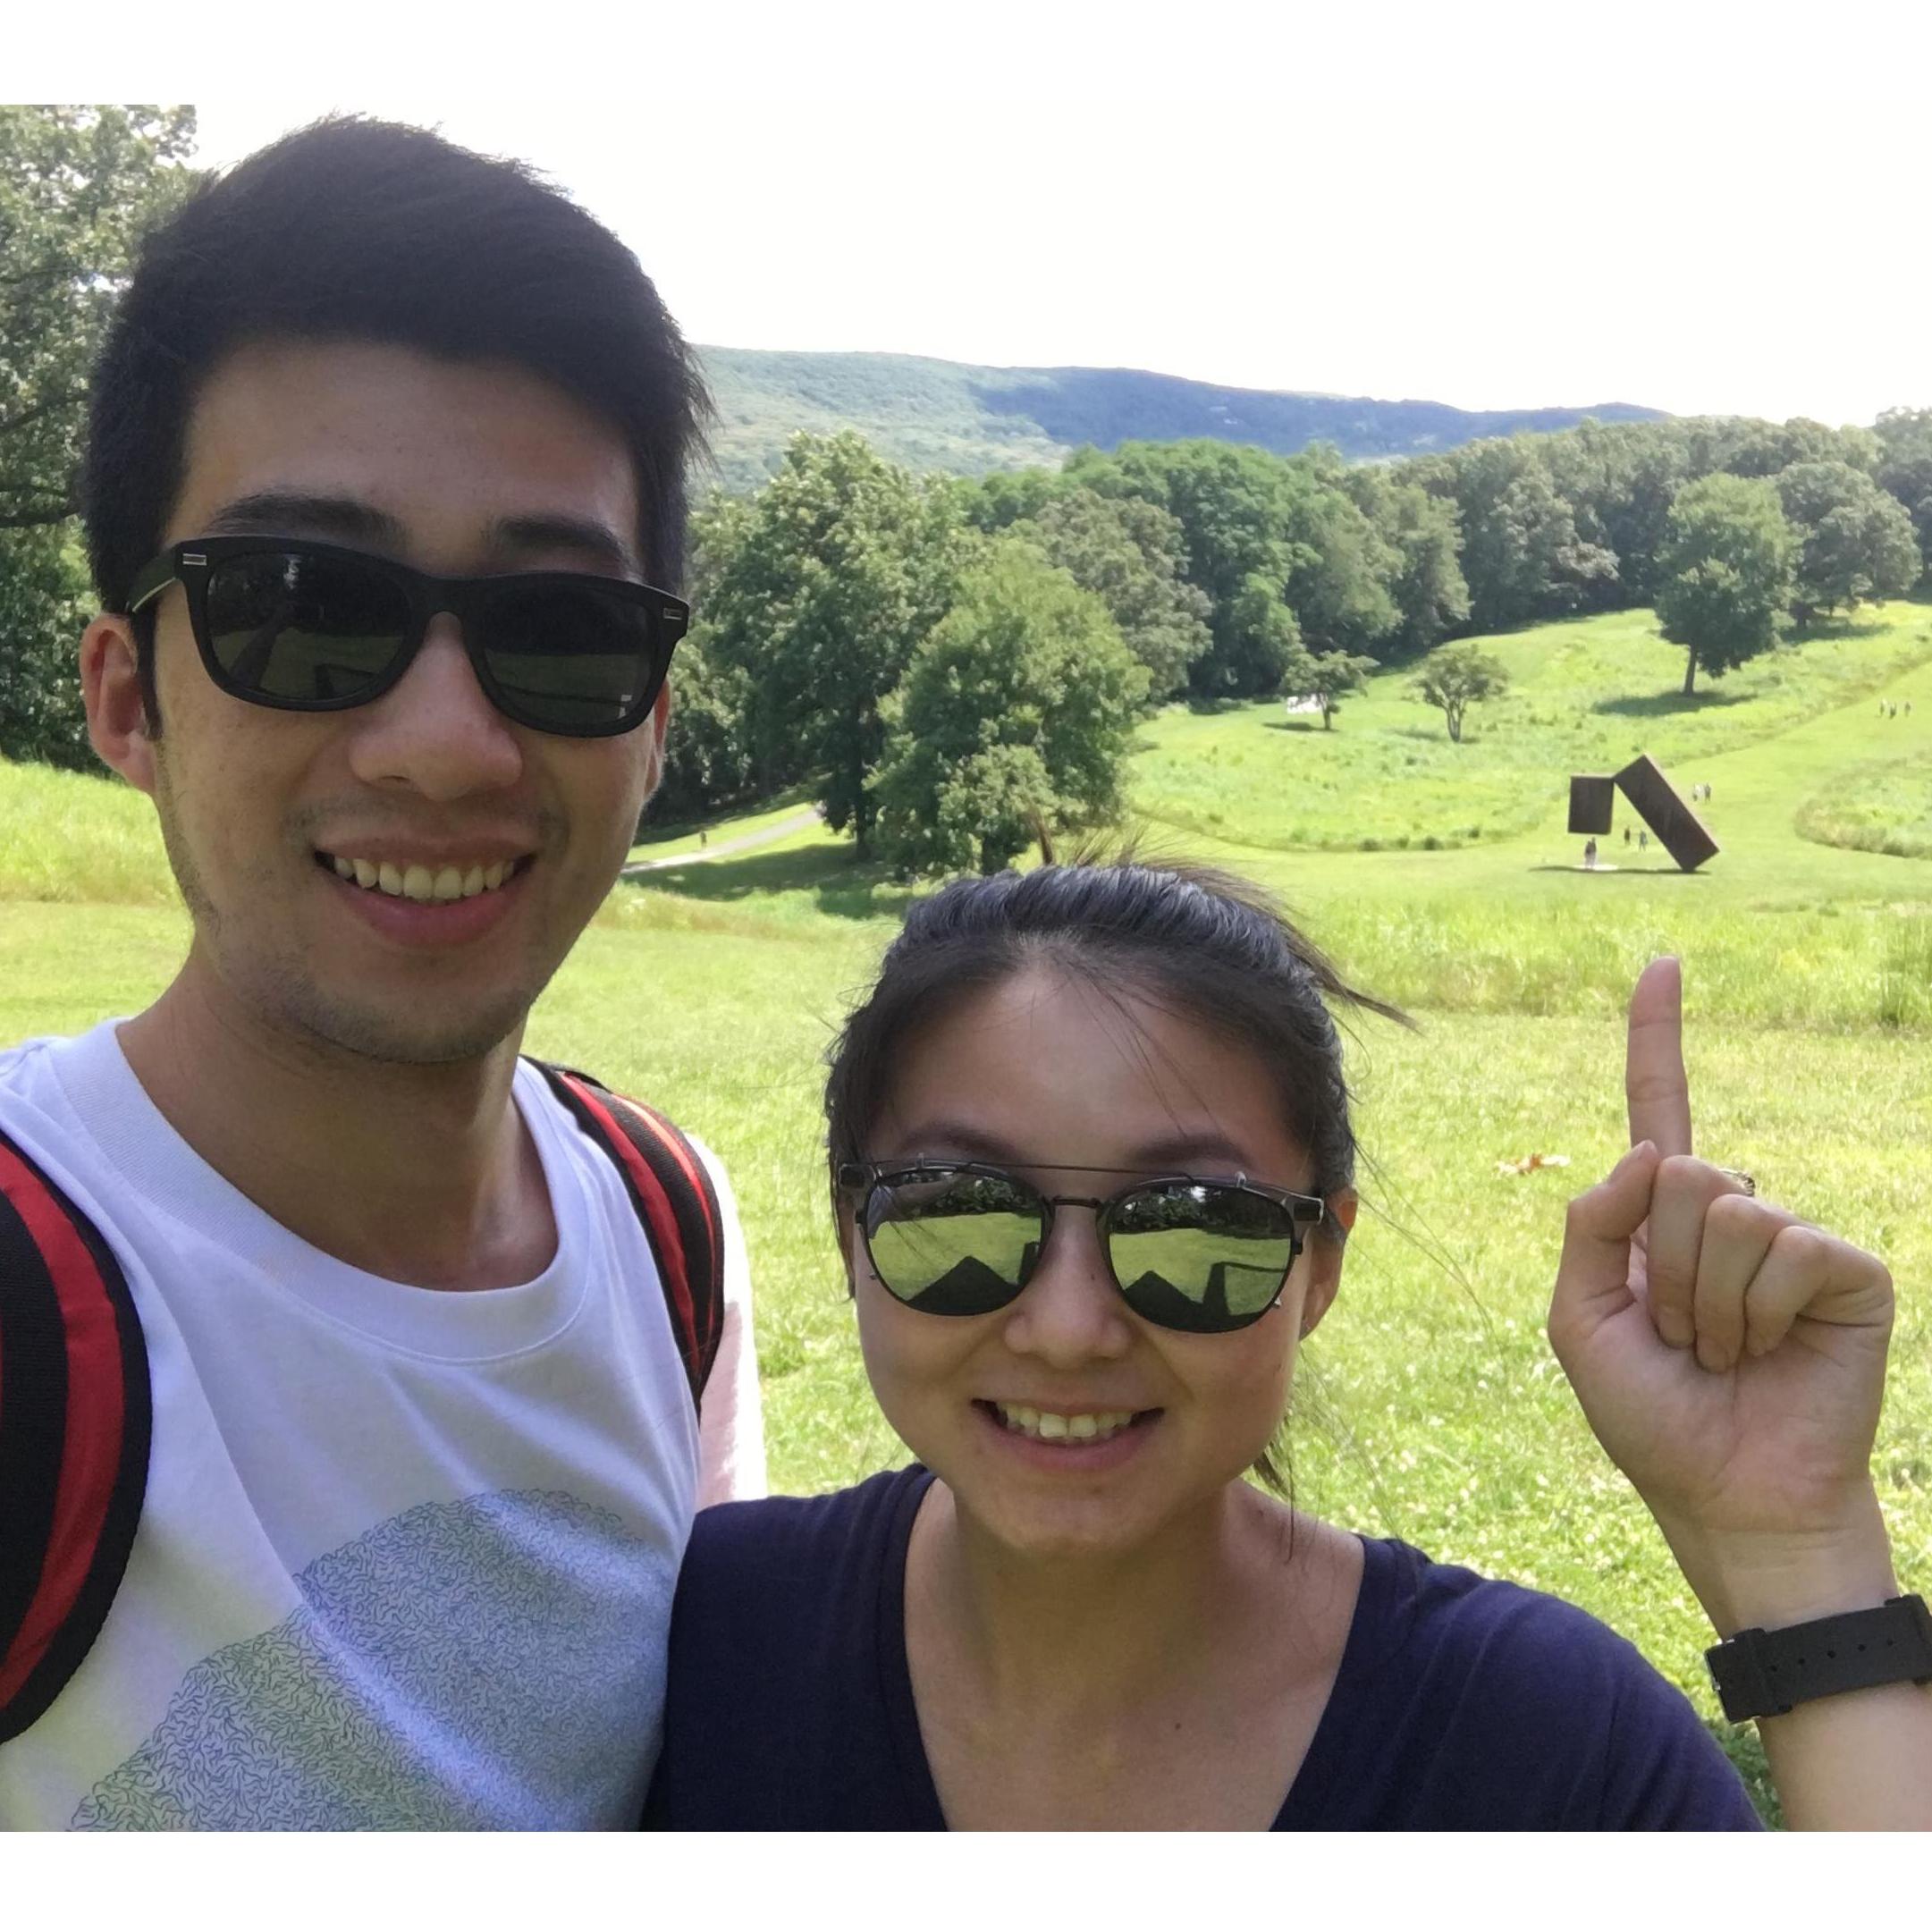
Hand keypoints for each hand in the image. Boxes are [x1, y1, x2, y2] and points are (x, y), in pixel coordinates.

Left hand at [1548, 958, 1896, 1631]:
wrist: (1729, 1494)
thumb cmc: (1653, 1415)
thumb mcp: (1580, 1319)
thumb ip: (1591, 1224)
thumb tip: (1653, 1149)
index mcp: (1663, 1221)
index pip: (1660, 1109)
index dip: (1658, 1036)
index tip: (1662, 962)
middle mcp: (1732, 1213)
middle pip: (1676, 1170)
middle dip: (1662, 1268)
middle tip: (1685, 1339)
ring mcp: (1791, 1238)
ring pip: (1724, 1208)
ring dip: (1706, 1301)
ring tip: (1725, 1353)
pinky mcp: (1846, 1270)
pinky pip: (1785, 1246)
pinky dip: (1760, 1312)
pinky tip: (1774, 1351)